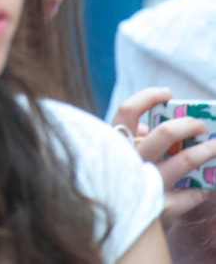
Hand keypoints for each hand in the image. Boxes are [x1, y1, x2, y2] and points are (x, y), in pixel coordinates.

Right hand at [111, 87, 215, 226]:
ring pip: (184, 160)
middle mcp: (129, 160)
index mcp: (114, 143)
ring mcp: (145, 183)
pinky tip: (201, 189)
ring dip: (206, 151)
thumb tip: (152, 126)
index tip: (168, 93)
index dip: (149, 97)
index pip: (128, 110)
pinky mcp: (160, 206)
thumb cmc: (115, 179)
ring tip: (215, 146)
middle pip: (165, 133)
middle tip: (202, 125)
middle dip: (190, 124)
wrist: (113, 223)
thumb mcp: (115, 155)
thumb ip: (131, 139)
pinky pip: (190, 194)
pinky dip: (199, 190)